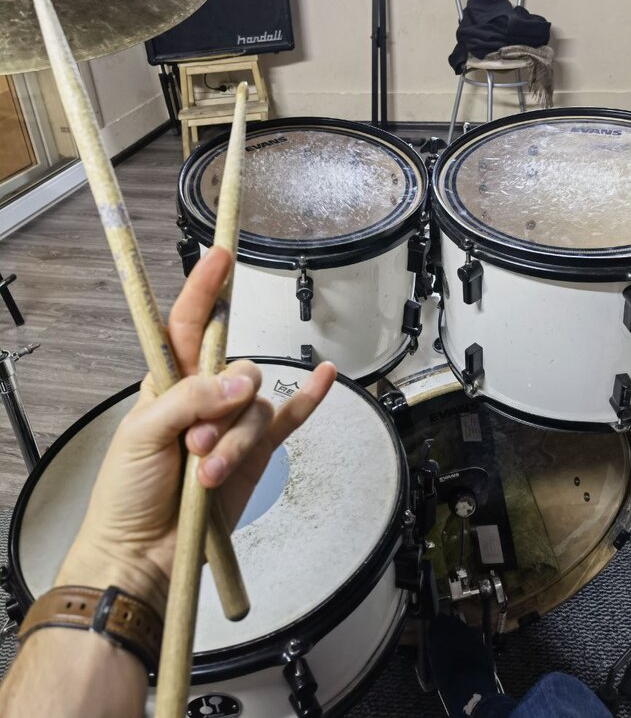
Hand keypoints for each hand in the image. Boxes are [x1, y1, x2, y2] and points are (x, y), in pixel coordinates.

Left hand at [57, 247, 335, 613]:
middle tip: (195, 443)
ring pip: (256, 406)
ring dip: (235, 441)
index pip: (187, 324)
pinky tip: (324, 378)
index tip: (219, 255)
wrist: (143, 554)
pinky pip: (289, 418)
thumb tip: (239, 384)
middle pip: (234, 369)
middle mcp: (203, 397)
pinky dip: (309, 399)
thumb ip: (189, 400)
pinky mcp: (255, 452)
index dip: (203, 288)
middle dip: (222, 406)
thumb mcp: (142, 435)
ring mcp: (232, 424)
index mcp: (167, 383)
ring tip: (204, 474)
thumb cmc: (127, 494)